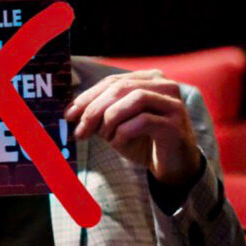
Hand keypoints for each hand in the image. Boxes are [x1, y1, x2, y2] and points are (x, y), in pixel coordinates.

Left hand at [64, 70, 201, 185]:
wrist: (173, 166)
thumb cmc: (142, 141)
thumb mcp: (116, 123)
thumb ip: (99, 111)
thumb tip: (70, 110)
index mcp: (149, 79)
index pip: (112, 81)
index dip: (87, 97)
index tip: (68, 115)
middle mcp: (165, 86)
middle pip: (120, 87)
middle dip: (94, 109)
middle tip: (79, 131)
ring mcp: (173, 104)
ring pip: (134, 99)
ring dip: (110, 119)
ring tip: (104, 137)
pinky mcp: (176, 125)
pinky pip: (143, 121)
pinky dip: (124, 133)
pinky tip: (119, 144)